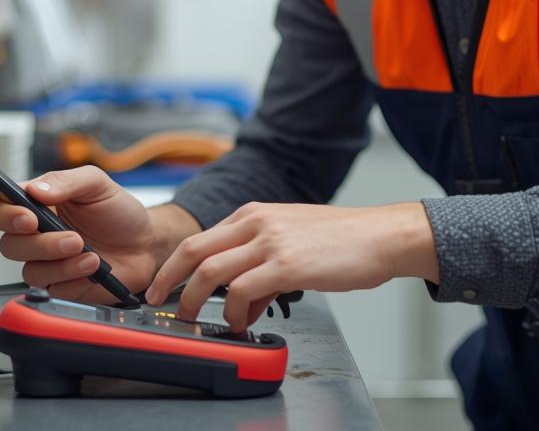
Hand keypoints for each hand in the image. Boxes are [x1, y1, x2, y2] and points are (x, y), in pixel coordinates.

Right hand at [0, 165, 162, 302]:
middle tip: (39, 222)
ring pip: (25, 264)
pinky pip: (48, 284)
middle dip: (18, 228)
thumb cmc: (119, 212)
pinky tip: (91, 264)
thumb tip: (36, 190)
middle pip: (3, 235)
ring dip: (53, 254)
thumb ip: (65, 182)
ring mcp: (44, 259)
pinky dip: (71, 274)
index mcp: (36, 201)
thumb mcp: (97, 184)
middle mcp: (34, 231)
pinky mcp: (58, 283)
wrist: (146, 245)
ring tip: (83, 246)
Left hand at [143, 201, 437, 331]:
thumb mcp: (291, 244)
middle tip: (159, 301)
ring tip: (196, 319)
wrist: (379, 237)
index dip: (174, 264)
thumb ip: (262, 269)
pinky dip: (235, 312)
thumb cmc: (342, 241)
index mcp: (253, 214)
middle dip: (168, 279)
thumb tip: (245, 302)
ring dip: (196, 300)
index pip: (199, 237)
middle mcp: (256, 222)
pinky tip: (242, 323)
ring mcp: (270, 241)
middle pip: (193, 249)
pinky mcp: (286, 264)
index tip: (163, 284)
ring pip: (210, 271)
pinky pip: (242, 290)